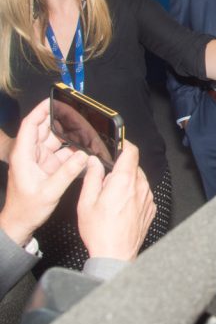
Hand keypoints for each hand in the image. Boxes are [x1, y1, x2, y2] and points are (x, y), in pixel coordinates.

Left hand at [0, 100, 87, 244]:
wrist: (21, 223)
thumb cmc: (27, 209)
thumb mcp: (49, 191)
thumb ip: (67, 173)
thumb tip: (83, 155)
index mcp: (24, 155)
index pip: (30, 125)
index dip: (40, 111)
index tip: (54, 100)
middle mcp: (31, 154)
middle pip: (45, 129)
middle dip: (60, 120)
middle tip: (78, 113)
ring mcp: (40, 160)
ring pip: (56, 140)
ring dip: (69, 136)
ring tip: (86, 130)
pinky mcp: (48, 167)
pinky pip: (62, 153)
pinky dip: (73, 150)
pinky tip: (84, 149)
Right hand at [77, 140, 155, 260]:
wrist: (115, 255)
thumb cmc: (100, 232)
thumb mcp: (86, 202)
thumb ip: (92, 177)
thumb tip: (93, 162)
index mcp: (124, 181)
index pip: (131, 152)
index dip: (125, 144)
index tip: (118, 144)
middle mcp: (140, 187)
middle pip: (133, 167)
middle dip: (120, 169)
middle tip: (105, 182)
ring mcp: (148, 198)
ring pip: (139, 180)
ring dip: (127, 183)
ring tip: (112, 199)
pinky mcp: (151, 208)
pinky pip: (143, 194)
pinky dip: (134, 195)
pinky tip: (121, 208)